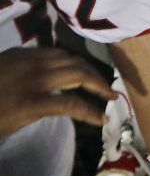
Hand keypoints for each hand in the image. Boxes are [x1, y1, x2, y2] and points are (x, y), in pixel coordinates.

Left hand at [0, 46, 116, 138]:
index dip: (92, 112)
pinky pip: (51, 51)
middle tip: (110, 94)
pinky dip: (66, 59)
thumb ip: (41, 111)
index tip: (103, 119)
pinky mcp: (18, 52)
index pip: (74, 105)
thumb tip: (66, 104)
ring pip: (68, 57)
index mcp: (31, 101)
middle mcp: (33, 76)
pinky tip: (68, 68)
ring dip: (86, 68)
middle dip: (99, 84)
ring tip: (94, 80)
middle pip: (79, 73)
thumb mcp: (12, 124)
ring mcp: (26, 60)